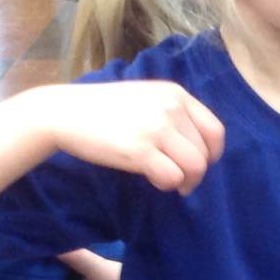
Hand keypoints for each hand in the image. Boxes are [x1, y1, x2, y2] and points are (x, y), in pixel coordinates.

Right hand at [28, 81, 225, 194]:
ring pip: (194, 167)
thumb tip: (197, 146)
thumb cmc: (104, 109)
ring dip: (184, 181)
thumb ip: (172, 113)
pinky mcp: (140, 149)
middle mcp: (171, 108)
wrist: (64, 112)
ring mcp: (156, 128)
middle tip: (180, 180)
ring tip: (167, 181)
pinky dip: (167, 185)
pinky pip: (172, 177)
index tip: (199, 164)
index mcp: (176, 94)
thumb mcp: (146, 98)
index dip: (212, 154)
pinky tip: (153, 179)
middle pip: (205, 154)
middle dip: (196, 173)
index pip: (215, 130)